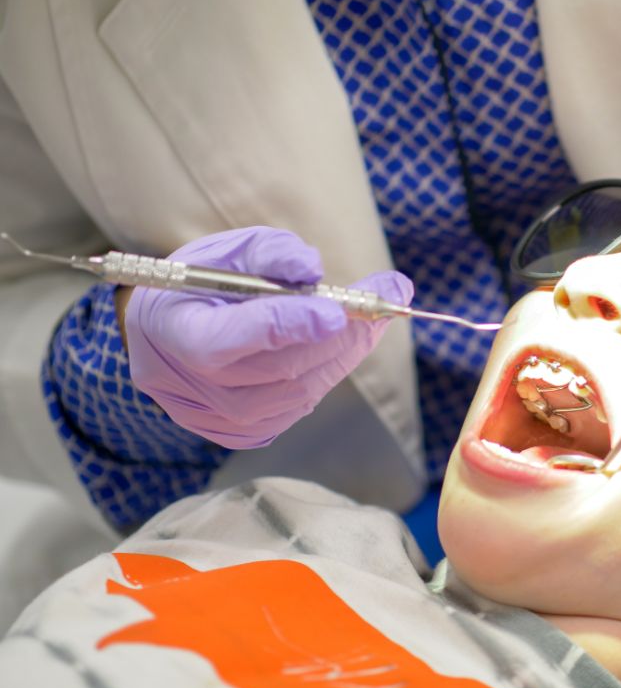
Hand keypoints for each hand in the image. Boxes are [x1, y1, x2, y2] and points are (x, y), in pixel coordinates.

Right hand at [125, 226, 412, 448]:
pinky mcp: (244, 435)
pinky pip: (302, 406)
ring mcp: (218, 420)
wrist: (172, 333)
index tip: (333, 310)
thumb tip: (312, 268)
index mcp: (171, 332)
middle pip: (276, 371)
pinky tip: (344, 343)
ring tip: (371, 316)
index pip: (224, 341)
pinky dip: (330, 371)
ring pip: (299, 392)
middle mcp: (189, 388)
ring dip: (344, 352)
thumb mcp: (228, 252)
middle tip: (382, 300)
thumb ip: (270, 252)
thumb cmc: (203, 284)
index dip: (281, 327)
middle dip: (337, 335)